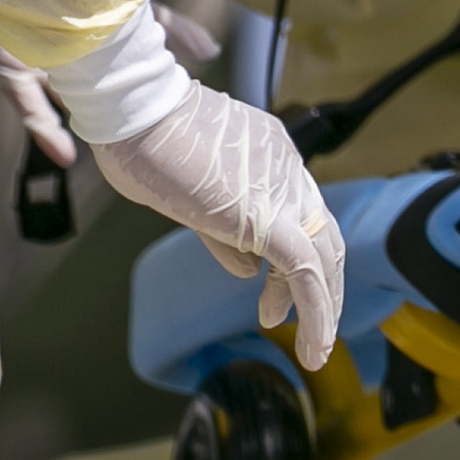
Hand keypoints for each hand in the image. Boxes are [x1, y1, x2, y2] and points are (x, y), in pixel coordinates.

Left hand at [0, 0, 220, 168]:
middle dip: (153, 74)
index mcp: (86, 2)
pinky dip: (45, 129)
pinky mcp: (6, 65)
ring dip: (106, 113)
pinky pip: (28, 102)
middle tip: (186, 95)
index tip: (208, 50)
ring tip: (135, 137)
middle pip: (119, 57)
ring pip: (78, 90)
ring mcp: (40, 53)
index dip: (176, 31)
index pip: (143, 17)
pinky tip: (65, 157)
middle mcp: (69, 32)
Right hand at [87, 83, 345, 370]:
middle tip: (307, 326)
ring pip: (324, 254)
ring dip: (324, 306)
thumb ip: (222, 230)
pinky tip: (312, 346)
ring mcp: (282, 188)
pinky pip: (306, 271)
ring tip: (313, 348)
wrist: (135, 110)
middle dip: (320, 285)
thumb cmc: (142, 140)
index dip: (293, 256)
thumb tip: (249, 268)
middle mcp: (286, 167)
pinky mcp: (267, 215)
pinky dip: (317, 313)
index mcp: (270, 153)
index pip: (295, 210)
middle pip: (324, 233)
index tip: (268, 288)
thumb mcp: (186, 193)